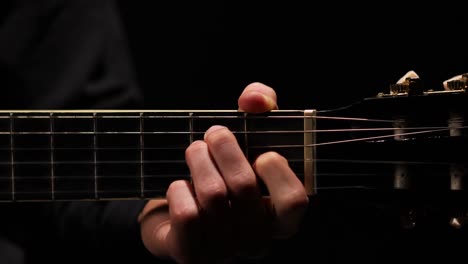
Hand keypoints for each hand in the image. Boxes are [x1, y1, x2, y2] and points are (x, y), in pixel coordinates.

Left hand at [138, 82, 308, 262]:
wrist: (177, 207)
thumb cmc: (223, 168)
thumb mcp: (249, 131)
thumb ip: (262, 103)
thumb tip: (254, 99)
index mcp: (279, 216)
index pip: (295, 201)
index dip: (277, 171)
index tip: (261, 153)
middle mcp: (256, 239)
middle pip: (244, 187)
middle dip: (224, 147)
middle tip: (214, 133)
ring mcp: (224, 251)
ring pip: (213, 197)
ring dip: (198, 161)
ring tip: (194, 151)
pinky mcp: (192, 255)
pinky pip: (187, 215)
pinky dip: (178, 190)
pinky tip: (180, 187)